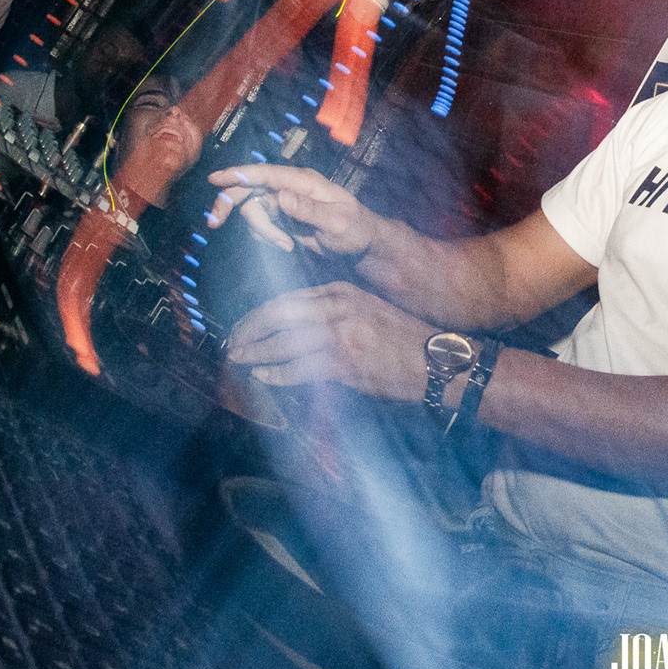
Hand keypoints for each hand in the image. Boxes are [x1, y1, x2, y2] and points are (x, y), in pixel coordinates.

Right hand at [206, 164, 376, 256]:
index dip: (239, 174)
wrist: (360, 244)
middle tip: (214, 223)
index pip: (267, 174)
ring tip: (288, 245)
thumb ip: (309, 210)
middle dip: (230, 204)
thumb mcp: (337, 223)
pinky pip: (260, 224)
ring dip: (263, 231)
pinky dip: (266, 236)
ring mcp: (284, 201)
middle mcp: (290, 187)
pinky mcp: (281, 217)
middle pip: (249, 189)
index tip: (215, 178)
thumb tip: (281, 196)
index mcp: (305, 181)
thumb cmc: (355, 229)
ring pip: (253, 211)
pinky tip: (288, 245)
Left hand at [227, 281, 434, 399]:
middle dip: (249, 331)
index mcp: (341, 292)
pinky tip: (264, 376)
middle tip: (231, 344)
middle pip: (279, 316)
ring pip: (285, 342)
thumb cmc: (402, 338)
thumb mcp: (367, 310)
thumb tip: (295, 328)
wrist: (436, 360)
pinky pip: (300, 369)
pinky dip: (278, 374)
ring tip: (239, 360)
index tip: (242, 327)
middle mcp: (338, 309)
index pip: (287, 300)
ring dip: (257, 353)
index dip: (258, 315)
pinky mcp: (345, 363)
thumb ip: (333, 313)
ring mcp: (341, 336)